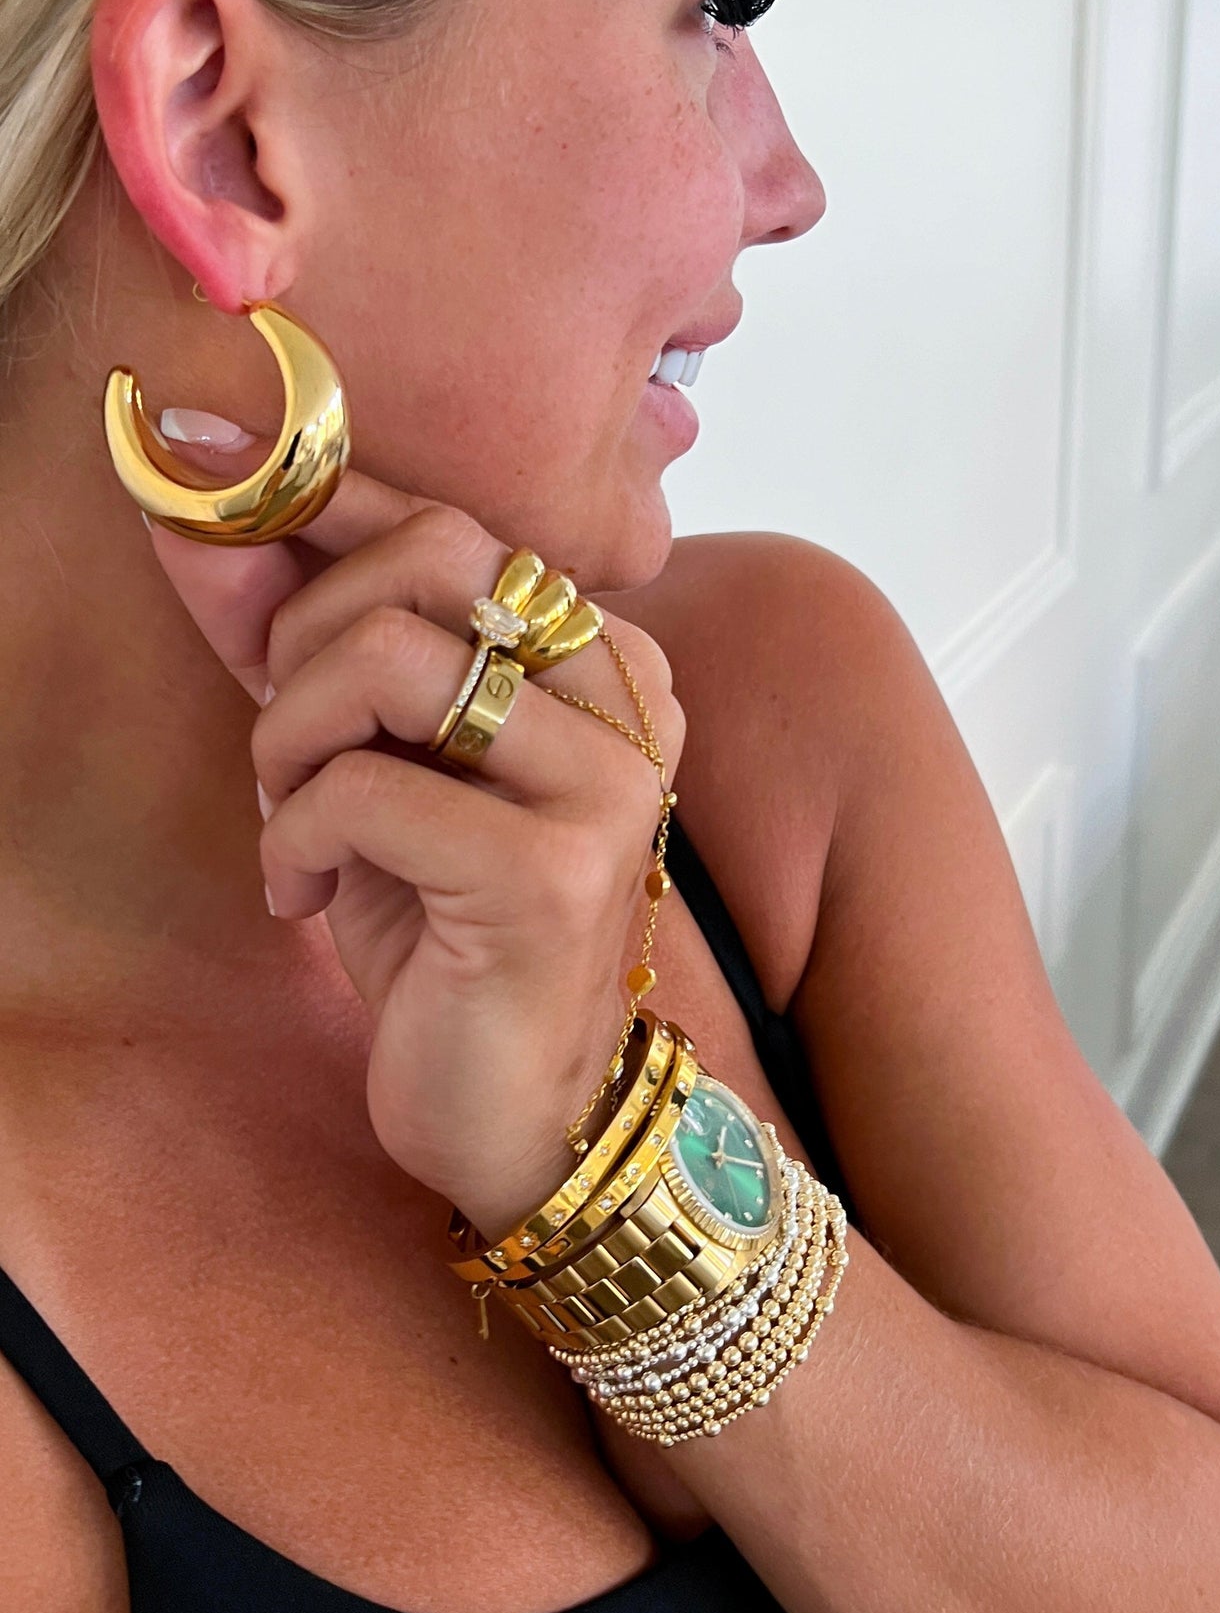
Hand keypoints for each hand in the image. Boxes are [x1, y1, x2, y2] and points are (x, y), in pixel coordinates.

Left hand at [142, 430, 684, 1241]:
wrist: (518, 1108)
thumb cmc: (443, 921)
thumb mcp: (366, 757)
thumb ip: (298, 636)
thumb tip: (197, 513)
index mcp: (605, 654)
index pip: (449, 522)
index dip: (319, 513)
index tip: (214, 505)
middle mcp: (629, 698)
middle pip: (424, 558)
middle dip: (301, 640)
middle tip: (289, 749)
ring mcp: (606, 784)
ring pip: (386, 657)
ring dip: (289, 743)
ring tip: (297, 824)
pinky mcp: (550, 874)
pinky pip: (360, 788)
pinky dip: (297, 838)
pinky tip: (311, 896)